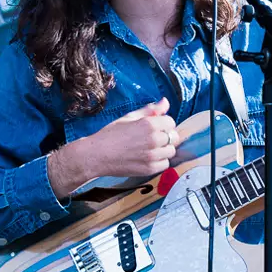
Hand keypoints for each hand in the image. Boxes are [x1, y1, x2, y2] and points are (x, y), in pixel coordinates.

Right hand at [48, 97, 181, 197]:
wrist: (97, 155)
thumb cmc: (110, 134)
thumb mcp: (130, 117)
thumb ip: (150, 110)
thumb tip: (165, 102)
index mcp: (149, 124)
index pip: (171, 122)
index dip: (164, 123)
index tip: (156, 126)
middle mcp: (153, 140)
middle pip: (174, 137)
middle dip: (166, 136)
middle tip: (154, 138)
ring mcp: (152, 156)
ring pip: (171, 151)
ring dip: (164, 149)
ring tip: (150, 148)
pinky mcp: (149, 169)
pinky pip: (165, 164)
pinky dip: (159, 161)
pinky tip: (148, 157)